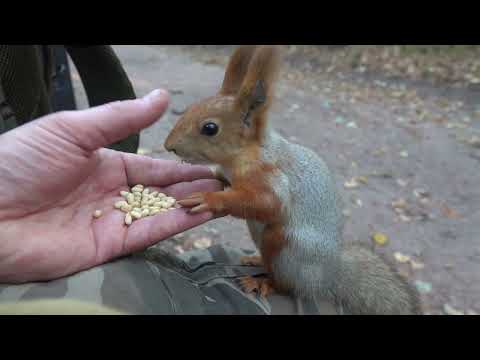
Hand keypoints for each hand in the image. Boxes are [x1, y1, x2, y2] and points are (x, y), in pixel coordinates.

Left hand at [0, 90, 222, 282]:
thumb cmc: (19, 163)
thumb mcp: (72, 130)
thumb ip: (120, 117)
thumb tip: (162, 96)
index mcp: (104, 163)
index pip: (152, 166)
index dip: (181, 166)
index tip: (211, 165)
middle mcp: (112, 193)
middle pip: (161, 191)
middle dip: (192, 187)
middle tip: (225, 184)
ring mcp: (111, 221)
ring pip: (160, 212)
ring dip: (191, 205)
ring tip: (221, 198)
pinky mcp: (107, 247)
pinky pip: (148, 233)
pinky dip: (174, 225)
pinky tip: (199, 214)